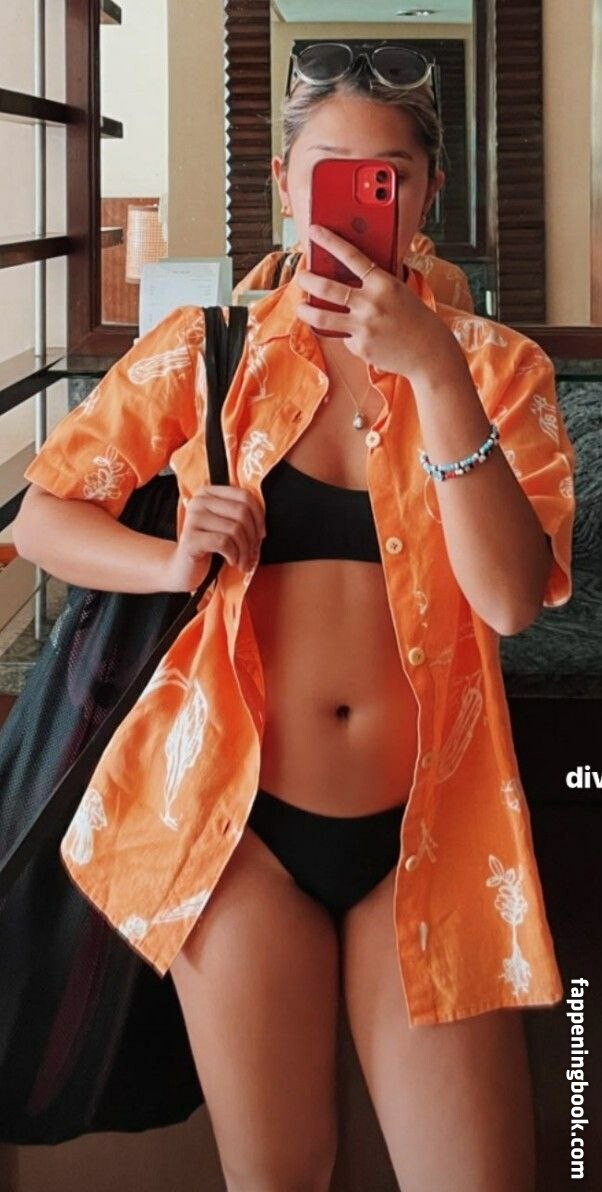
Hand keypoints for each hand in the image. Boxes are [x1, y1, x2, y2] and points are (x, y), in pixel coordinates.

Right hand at [164, 484, 265, 591]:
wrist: (185, 568)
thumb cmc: (210, 547)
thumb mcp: (226, 526)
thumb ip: (240, 515)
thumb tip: (263, 520)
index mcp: (209, 493)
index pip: (244, 496)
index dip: (259, 516)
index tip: (261, 534)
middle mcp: (199, 501)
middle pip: (241, 512)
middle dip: (252, 536)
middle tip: (253, 552)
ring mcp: (192, 518)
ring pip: (234, 529)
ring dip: (244, 550)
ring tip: (243, 561)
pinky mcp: (190, 538)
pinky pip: (223, 543)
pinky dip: (233, 555)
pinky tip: (231, 561)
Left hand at [295, 224, 459, 380]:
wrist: (429, 352)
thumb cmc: (413, 317)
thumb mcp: (398, 291)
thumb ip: (373, 283)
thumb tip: (342, 275)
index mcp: (383, 283)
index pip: (350, 255)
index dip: (329, 241)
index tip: (313, 230)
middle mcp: (371, 303)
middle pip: (326, 287)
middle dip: (307, 279)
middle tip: (302, 277)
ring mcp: (363, 327)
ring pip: (321, 317)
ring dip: (305, 310)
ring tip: (301, 307)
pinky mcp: (360, 347)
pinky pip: (343, 336)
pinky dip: (345, 334)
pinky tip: (357, 334)